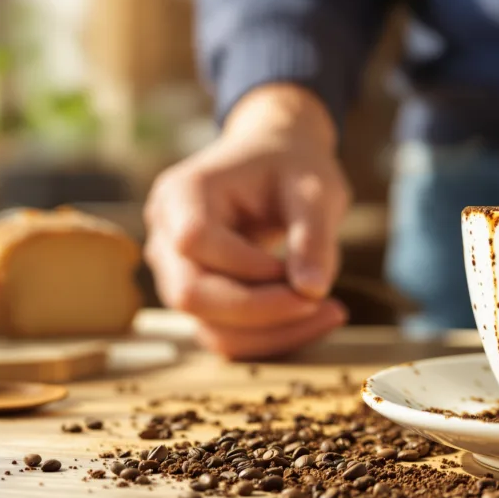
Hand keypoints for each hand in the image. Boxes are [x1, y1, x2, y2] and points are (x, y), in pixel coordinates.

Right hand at [144, 84, 351, 359]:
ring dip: (273, 334)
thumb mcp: (314, 190)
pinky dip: (272, 337)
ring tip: (332, 312)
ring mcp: (177, 272)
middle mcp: (166, 236)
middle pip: (191, 294)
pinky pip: (227, 335)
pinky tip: (316, 317)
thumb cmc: (293, 167)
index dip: (247, 264)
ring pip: (210, 328)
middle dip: (262, 310)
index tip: (296, 265)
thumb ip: (313, 235)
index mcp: (182, 193)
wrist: (277, 161)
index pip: (195, 240)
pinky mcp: (201, 298)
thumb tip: (312, 291)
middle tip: (326, 304)